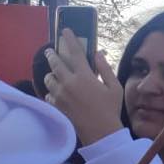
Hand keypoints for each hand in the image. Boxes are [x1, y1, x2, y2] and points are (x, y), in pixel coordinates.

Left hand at [44, 29, 123, 145]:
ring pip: (48, 78)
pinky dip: (52, 91)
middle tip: (50, 51)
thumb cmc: (111, 109)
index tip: (65, 30)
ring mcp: (60, 94)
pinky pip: (48, 94)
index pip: (74, 52)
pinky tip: (57, 92)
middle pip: (55, 63)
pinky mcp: (56, 105)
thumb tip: (97, 53)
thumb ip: (105, 69)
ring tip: (54, 74)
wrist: (100, 132)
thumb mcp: (115, 87)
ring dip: (51, 74)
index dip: (69, 39)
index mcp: (85, 76)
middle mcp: (69, 83)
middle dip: (51, 55)